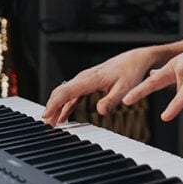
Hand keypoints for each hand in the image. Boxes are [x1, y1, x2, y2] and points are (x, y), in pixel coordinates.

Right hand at [42, 46, 160, 125]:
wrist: (136, 58)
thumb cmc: (131, 71)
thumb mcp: (124, 88)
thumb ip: (112, 100)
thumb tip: (100, 111)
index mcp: (89, 79)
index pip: (65, 92)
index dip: (53, 105)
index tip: (46, 117)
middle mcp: (84, 77)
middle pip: (60, 92)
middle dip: (51, 108)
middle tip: (46, 125)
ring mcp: (85, 79)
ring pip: (64, 93)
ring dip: (56, 107)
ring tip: (51, 123)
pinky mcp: (89, 82)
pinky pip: (72, 94)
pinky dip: (65, 105)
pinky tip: (63, 116)